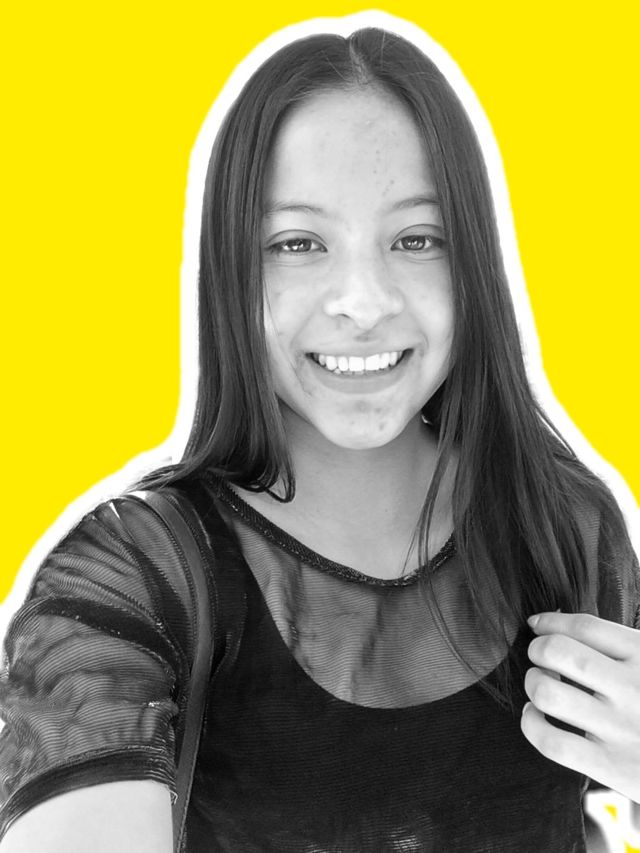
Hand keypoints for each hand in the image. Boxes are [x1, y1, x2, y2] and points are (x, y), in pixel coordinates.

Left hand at [521, 611, 639, 802]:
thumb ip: (624, 645)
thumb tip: (562, 622)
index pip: (585, 626)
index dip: (551, 621)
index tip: (537, 624)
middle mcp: (633, 687)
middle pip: (558, 652)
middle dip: (538, 649)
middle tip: (539, 656)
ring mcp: (622, 728)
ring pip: (549, 692)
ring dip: (533, 683)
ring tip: (539, 684)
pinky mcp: (613, 766)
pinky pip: (553, 742)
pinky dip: (531, 724)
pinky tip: (535, 716)